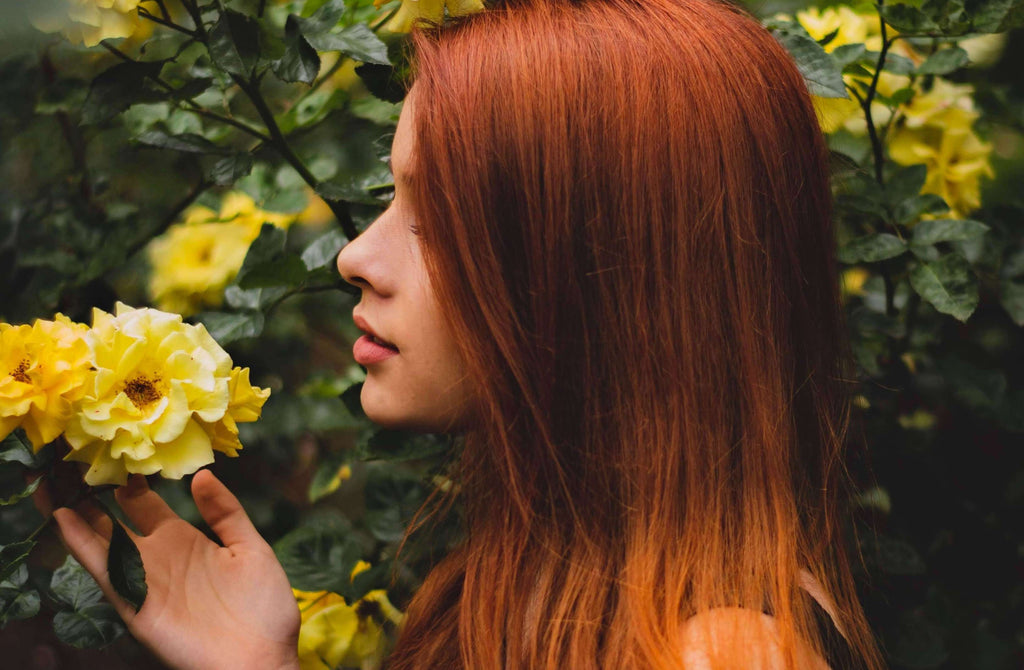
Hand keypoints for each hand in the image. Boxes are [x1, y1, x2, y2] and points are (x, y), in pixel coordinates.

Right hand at [49, 471, 300, 669]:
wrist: (264, 660)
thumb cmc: (264, 608)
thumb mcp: (250, 548)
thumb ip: (226, 513)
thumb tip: (203, 474)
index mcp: (185, 539)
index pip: (144, 504)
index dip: (128, 479)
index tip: (112, 447)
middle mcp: (158, 557)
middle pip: (113, 519)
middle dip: (91, 494)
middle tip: (68, 460)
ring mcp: (145, 579)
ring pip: (100, 541)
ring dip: (75, 514)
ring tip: (50, 482)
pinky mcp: (137, 605)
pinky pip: (107, 571)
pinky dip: (83, 545)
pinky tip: (64, 519)